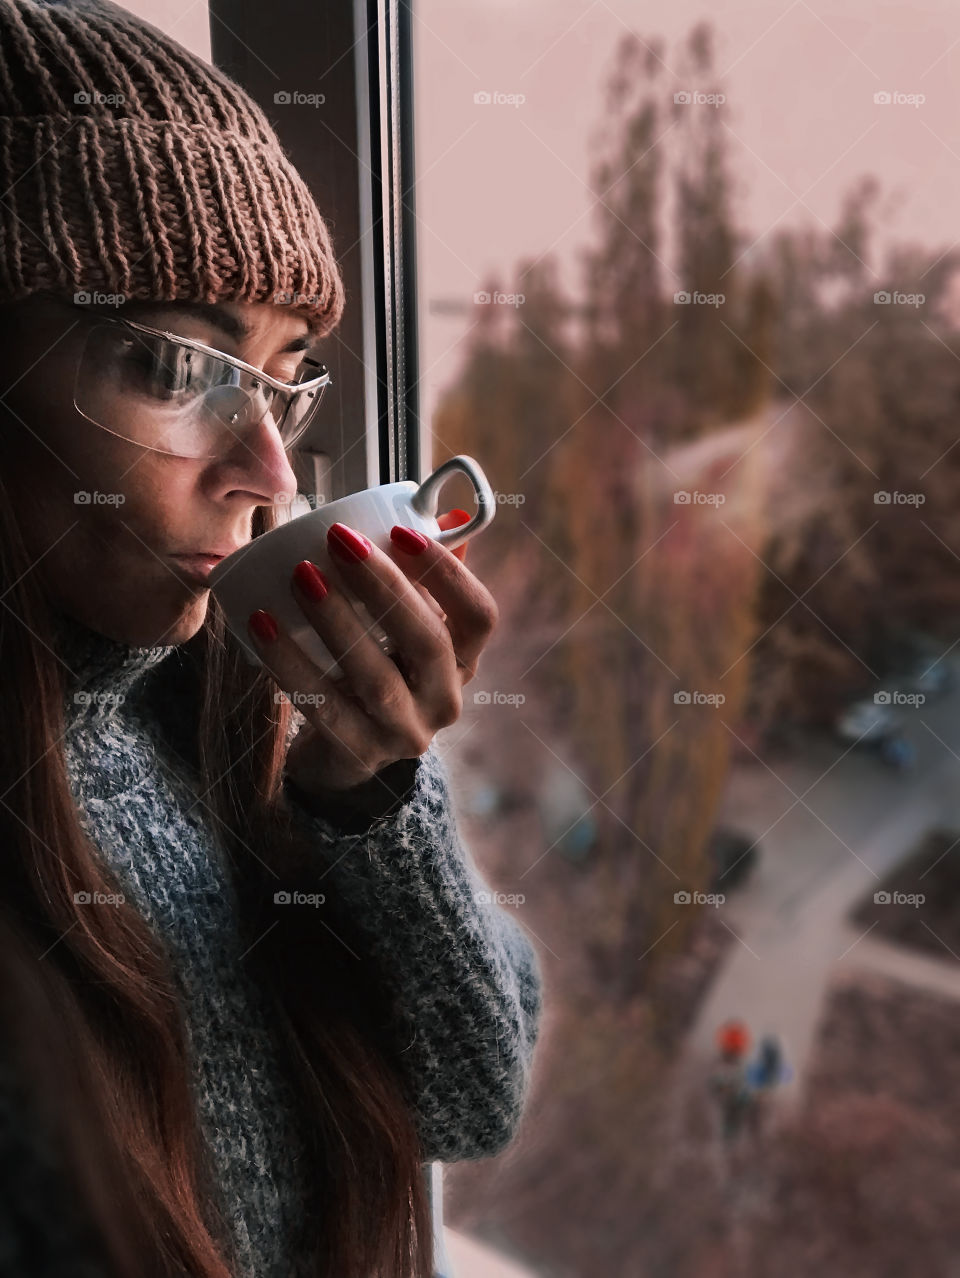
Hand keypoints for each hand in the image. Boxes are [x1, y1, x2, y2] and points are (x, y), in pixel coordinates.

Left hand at [247, 509, 497, 796]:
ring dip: (337, 620)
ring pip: (376, 678)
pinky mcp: (358, 754)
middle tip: (338, 539)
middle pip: (428, 641)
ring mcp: (404, 733)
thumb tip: (445, 513)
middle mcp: (445, 700)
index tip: (401, 530)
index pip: (479, 616)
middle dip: (384, 586)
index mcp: (464, 661)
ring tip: (300, 574)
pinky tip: (264, 623)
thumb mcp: (405, 628)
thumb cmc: (377, 668)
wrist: (343, 754)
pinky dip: (291, 662)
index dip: (448, 572)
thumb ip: (424, 578)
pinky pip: (323, 707)